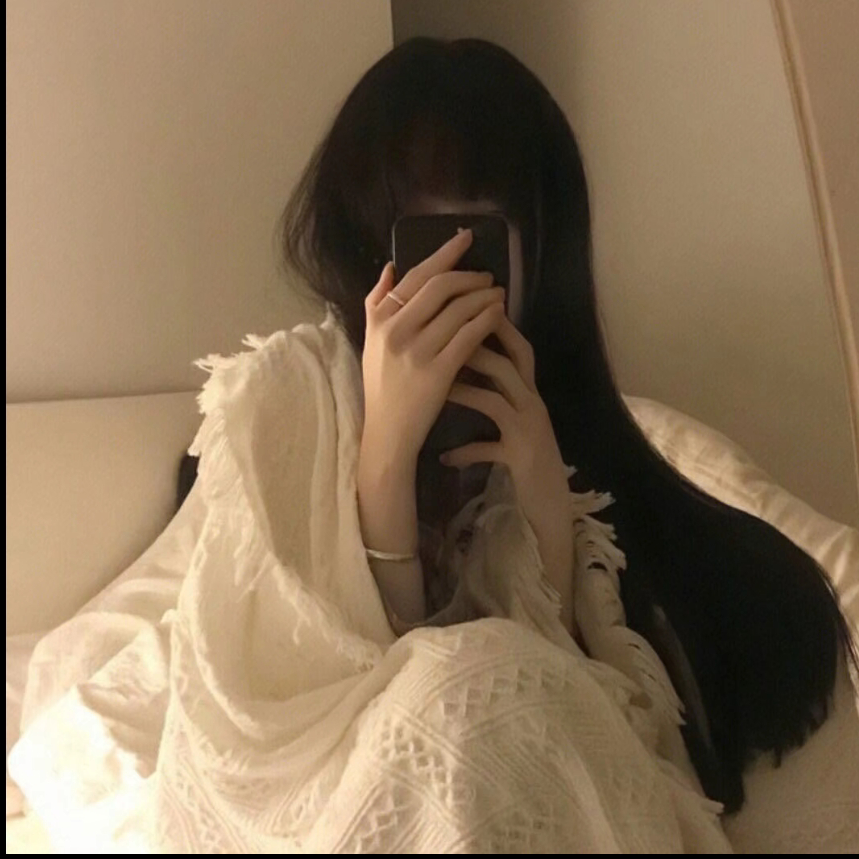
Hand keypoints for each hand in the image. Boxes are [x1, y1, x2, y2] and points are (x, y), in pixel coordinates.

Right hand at [360, 228, 505, 471]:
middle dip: (470, 275)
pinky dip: (486, 320)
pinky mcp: (438, 372)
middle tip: (489, 275)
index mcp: (380, 319)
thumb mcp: (370, 342)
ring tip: (498, 293)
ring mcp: (417, 351)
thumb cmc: (382, 387)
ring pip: (458, 309)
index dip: (444, 254)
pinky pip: (469, 336)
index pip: (415, 276)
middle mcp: (396, 330)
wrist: (388, 432)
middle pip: (439, 287)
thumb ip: (376, 303)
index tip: (465, 239)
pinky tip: (498, 314)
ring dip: (484, 296)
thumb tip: (390, 267)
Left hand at [440, 316, 575, 631]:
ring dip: (467, 388)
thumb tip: (463, 371)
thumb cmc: (528, 460)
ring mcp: (529, 430)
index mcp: (530, 394)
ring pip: (497, 399)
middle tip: (446, 335)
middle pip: (510, 364)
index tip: (465, 309)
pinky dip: (466, 451)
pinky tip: (445, 457)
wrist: (552, 506)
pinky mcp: (522, 458)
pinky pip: (489, 448)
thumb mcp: (514, 424)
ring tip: (439, 384)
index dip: (497, 327)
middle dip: (480, 346)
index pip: (519, 349)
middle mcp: (533, 405)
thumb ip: (497, 397)